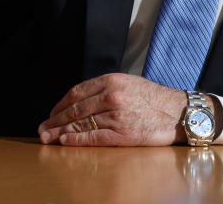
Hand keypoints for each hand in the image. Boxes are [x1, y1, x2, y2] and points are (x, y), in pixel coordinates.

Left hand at [37, 73, 187, 145]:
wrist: (180, 112)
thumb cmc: (154, 99)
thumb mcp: (128, 83)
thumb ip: (104, 89)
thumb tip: (79, 101)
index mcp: (111, 81)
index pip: (76, 93)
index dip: (60, 105)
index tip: (51, 113)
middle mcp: (112, 96)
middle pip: (75, 109)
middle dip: (55, 120)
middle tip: (42, 129)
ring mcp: (117, 116)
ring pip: (81, 123)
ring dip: (61, 132)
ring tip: (48, 138)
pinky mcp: (124, 134)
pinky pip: (94, 137)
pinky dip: (77, 140)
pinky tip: (65, 142)